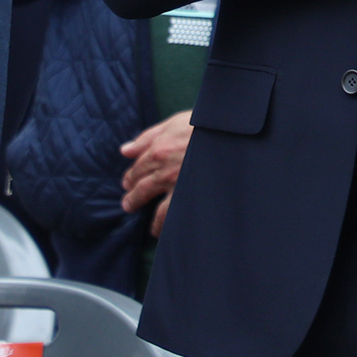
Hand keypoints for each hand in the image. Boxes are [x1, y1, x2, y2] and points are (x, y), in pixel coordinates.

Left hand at [122, 110, 192, 232]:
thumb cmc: (204, 125)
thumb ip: (147, 138)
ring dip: (155, 222)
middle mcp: (166, 173)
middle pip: (143, 190)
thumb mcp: (173, 123)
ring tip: (153, 229)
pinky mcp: (196, 196)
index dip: (131, 176)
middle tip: (129, 204)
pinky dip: (176, 226)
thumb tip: (125, 151)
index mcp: (158, 152)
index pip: (137, 169)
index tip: (128, 183)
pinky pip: (181, 216)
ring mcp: (181, 187)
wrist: (231, 133)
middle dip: (134, 199)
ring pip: (162, 211)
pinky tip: (175, 232)